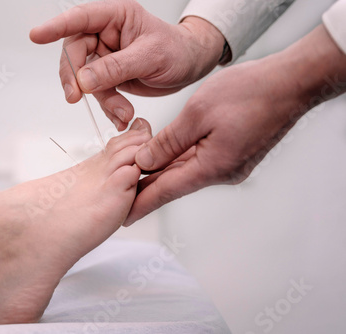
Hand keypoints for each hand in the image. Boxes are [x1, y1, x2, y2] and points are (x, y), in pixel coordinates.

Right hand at [30, 0, 224, 130]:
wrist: (190, 67)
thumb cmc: (177, 50)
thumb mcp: (150, 57)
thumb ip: (116, 68)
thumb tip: (84, 80)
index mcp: (115, 17)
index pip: (80, 18)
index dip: (56, 27)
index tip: (37, 36)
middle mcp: (105, 35)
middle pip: (75, 54)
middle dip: (76, 78)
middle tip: (77, 97)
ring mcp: (106, 57)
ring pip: (86, 79)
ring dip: (101, 100)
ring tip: (122, 113)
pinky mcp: (109, 76)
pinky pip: (99, 94)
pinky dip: (108, 107)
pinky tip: (121, 116)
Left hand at [125, 24, 345, 224]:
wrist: (290, 83)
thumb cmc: (249, 93)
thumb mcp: (197, 113)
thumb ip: (168, 142)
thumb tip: (144, 162)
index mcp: (212, 167)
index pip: (167, 191)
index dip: (142, 203)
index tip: (123, 217)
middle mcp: (222, 173)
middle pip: (175, 184)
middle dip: (147, 190)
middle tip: (123, 201)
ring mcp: (230, 165)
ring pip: (186, 171)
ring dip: (162, 174)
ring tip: (135, 180)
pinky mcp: (234, 154)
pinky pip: (198, 161)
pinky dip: (178, 161)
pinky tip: (163, 160)